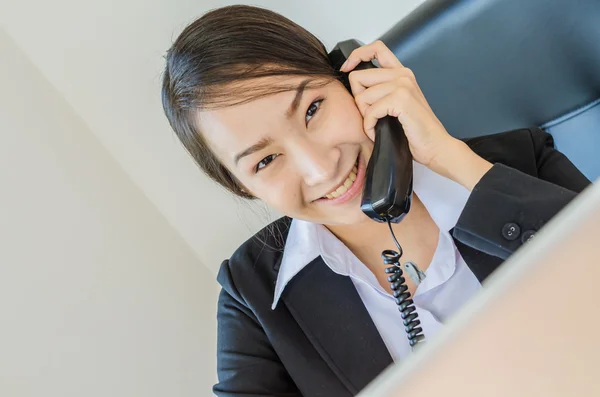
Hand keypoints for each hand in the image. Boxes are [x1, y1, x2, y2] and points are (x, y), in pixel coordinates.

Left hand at [340, 40, 491, 189]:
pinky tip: (376, 133)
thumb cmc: (413, 130)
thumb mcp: (396, 103)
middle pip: (358, 77)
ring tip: (376, 126)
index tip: (346, 69)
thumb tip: (353, 83)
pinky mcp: (401, 100)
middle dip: (357, 101)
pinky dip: (369, 127)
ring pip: (361, 97)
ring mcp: (403, 86)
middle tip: (370, 116)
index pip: (376, 48)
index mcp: (401, 72)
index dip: (356, 55)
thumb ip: (380, 89)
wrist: (435, 146)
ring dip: (364, 117)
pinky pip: (369, 112)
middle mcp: (403, 75)